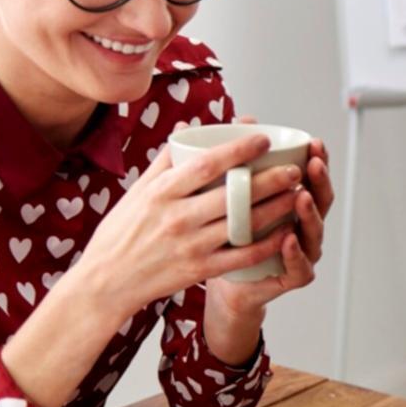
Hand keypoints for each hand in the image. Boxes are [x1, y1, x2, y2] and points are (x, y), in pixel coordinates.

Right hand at [72, 134, 295, 320]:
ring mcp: (190, 245)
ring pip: (242, 224)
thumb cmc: (123, 232)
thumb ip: (167, 159)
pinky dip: (266, 244)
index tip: (264, 138)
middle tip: (294, 169)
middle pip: (232, 195)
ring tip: (298, 195)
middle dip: (269, 180)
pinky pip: (240, 256)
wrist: (106, 281)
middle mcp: (176, 217)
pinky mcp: (199, 269)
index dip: (238, 150)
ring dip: (275, 210)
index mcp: (161, 192)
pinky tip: (286, 233)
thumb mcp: (139, 191)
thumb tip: (188, 125)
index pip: (206, 164)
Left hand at [202, 128, 334, 362]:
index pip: (311, 177)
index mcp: (291, 202)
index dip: (317, 159)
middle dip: (320, 180)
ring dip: (309, 213)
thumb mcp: (228, 195)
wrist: (226, 283)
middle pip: (321, 200)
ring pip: (314, 231)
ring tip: (301, 197)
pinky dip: (295, 252)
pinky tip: (288, 238)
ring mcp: (302, 251)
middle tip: (313, 164)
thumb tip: (222, 121)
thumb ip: (233, 161)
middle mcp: (302, 225)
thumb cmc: (231, 237)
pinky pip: (300, 265)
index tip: (313, 142)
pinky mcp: (292, 276)